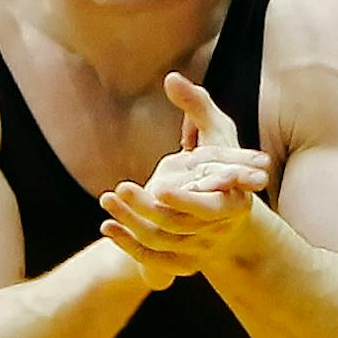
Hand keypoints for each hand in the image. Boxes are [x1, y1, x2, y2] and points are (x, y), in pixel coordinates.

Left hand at [99, 73, 269, 280]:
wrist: (228, 212)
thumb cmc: (223, 160)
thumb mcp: (216, 130)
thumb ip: (197, 105)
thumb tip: (171, 77)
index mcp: (233, 199)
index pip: (209, 205)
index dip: (184, 198)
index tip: (160, 187)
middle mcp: (216, 228)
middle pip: (180, 225)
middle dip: (147, 208)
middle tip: (119, 189)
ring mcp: (198, 247)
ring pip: (162, 242)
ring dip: (132, 222)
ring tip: (107, 199)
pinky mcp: (179, 260)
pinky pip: (151, 259)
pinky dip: (126, 244)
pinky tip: (104, 227)